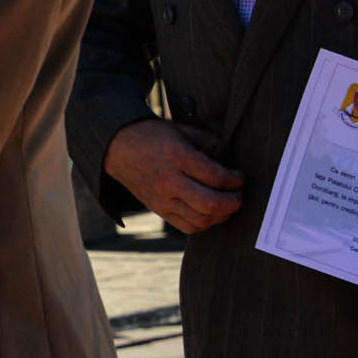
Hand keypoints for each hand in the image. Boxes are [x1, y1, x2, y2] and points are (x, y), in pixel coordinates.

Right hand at [102, 119, 242, 233]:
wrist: (117, 148)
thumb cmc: (153, 136)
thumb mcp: (181, 130)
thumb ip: (208, 141)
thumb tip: (229, 157)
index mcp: (177, 157)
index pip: (216, 177)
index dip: (236, 180)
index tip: (239, 177)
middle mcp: (170, 181)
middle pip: (211, 203)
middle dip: (233, 202)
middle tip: (239, 195)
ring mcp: (163, 199)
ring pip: (202, 219)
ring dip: (221, 215)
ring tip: (226, 205)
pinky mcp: (159, 210)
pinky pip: (189, 227)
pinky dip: (205, 223)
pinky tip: (209, 212)